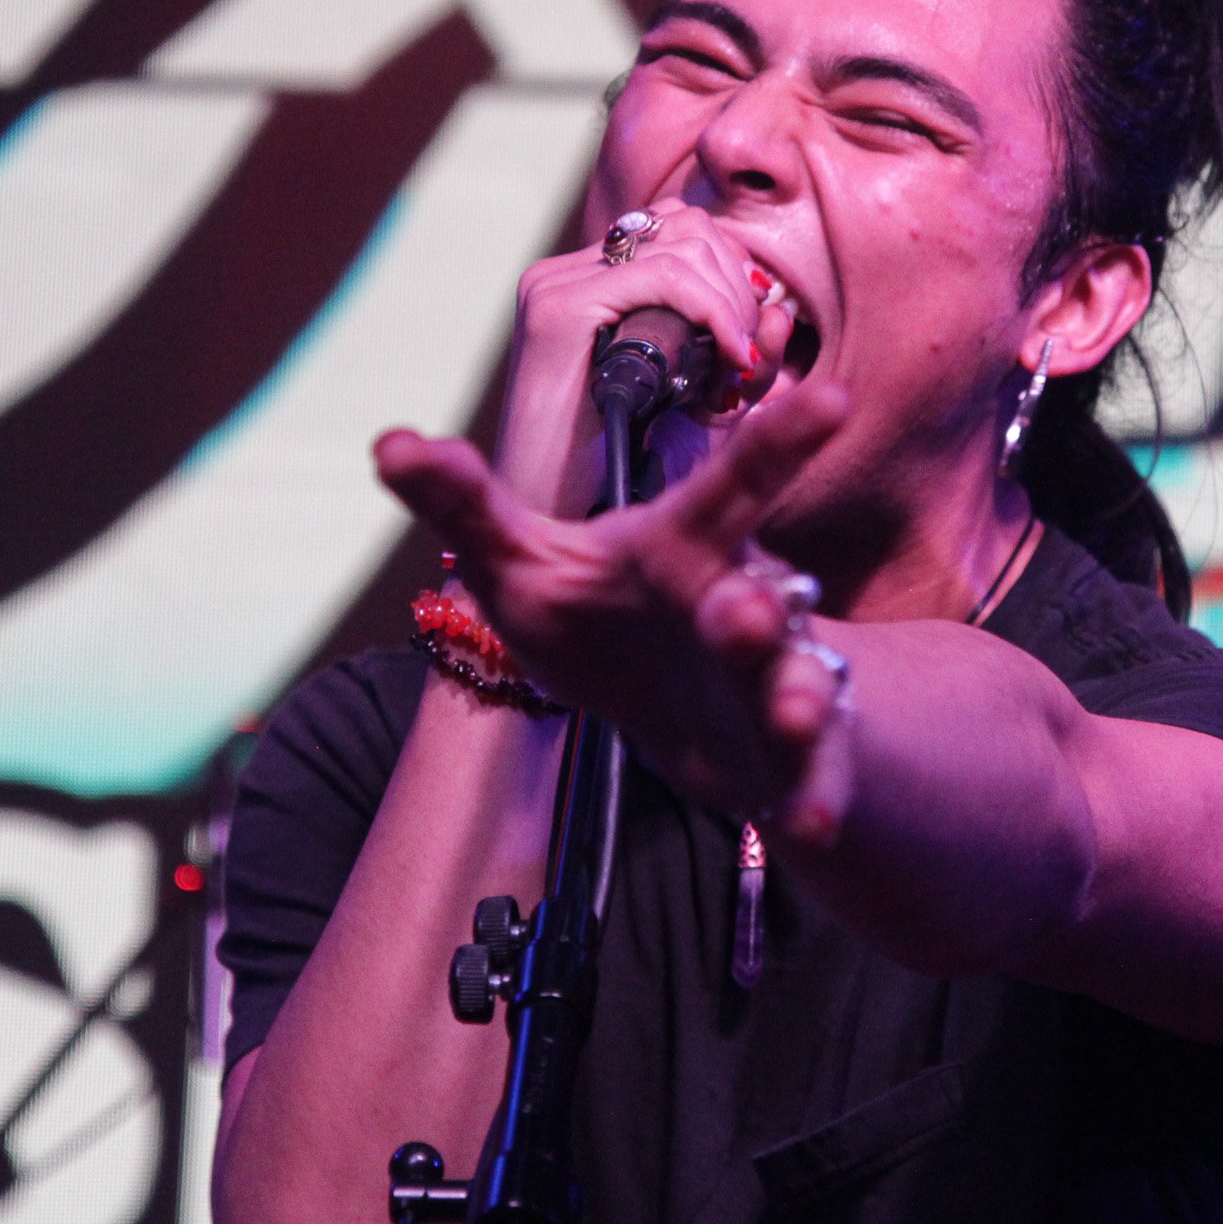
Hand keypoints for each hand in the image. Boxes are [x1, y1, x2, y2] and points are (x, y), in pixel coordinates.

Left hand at [377, 379, 857, 839]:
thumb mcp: (525, 561)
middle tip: (748, 609)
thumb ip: (465, 504)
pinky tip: (811, 825)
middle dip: (759, 606)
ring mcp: (771, 683)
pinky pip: (808, 774)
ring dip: (794, 695)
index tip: (833, 398)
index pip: (734, 484)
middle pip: (761, 596)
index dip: (781, 439)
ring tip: (793, 714)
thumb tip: (389, 443)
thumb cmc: (604, 613)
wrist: (677, 712)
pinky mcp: (785, 759)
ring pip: (795, 683)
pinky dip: (814, 797)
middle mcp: (741, 607)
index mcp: (687, 546)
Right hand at [497, 201, 798, 516]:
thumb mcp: (700, 405)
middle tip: (745, 357)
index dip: (735, 274)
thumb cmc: (625, 476)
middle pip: (689, 225)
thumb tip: (779, 311)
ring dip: (731, 302)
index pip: (683, 230)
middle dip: (738, 286)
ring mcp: (558, 286)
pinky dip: (713, 310)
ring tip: (733, 365)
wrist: (559, 524)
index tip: (749, 339)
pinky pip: (664, 276)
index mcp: (592, 286)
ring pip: (684, 243)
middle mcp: (569, 275)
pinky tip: (727, 356)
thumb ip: (741, 356)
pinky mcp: (559, 308)